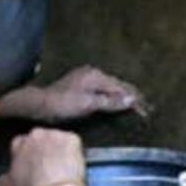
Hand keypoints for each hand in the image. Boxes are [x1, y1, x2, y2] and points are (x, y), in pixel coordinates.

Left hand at [0, 66, 150, 122]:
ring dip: (125, 96)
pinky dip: (115, 96)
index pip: (124, 89)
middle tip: (148, 108)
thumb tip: (132, 99)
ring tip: (137, 104)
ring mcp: (87, 78)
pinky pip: (105, 89)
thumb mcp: (88, 104)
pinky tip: (117, 101)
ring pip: (113, 87)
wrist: (37, 104)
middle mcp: (93, 73)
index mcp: (97, 76)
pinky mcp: (81, 84)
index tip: (148, 111)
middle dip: (134, 96)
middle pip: (120, 85)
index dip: (137, 101)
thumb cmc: (61, 105)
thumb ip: (110, 101)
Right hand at [0, 129, 84, 185]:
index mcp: (18, 142)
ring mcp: (55, 134)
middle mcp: (35, 133)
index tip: (33, 167)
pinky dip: (74, 150)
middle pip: (41, 139)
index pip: (23, 144)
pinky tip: (72, 163)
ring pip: (58, 139)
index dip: (29, 156)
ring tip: (62, 166)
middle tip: (49, 167)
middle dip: (44, 150)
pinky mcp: (73, 138)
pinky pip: (74, 141)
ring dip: (59, 149)